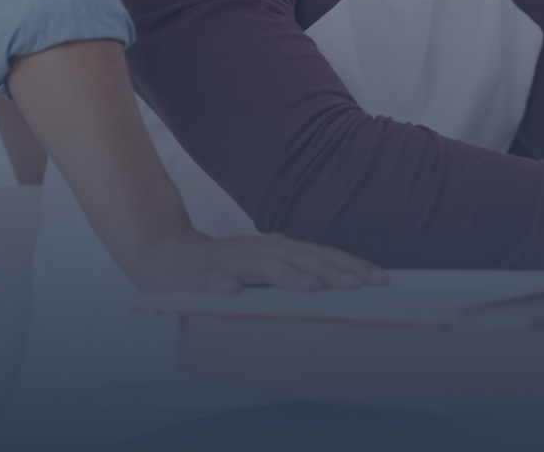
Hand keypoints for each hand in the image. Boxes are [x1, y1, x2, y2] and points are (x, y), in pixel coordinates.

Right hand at [132, 228, 388, 294]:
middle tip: (359, 286)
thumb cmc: (223, 267)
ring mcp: (227, 260)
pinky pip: (210, 279)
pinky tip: (233, 294)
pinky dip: (221, 285)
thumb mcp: (264, 268)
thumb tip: (340, 289)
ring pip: (261, 265)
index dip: (350, 265)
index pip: (320, 254)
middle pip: (299, 256)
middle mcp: (256, 249)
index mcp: (275, 249)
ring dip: (286, 276)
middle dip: (331, 270)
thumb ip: (293, 275)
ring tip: (311, 290)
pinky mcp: (198, 273)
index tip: (380, 279)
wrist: (163, 253)